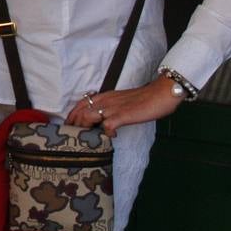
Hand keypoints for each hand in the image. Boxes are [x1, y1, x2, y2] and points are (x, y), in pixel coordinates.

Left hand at [65, 78, 183, 135]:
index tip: (69, 125)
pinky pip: (107, 124)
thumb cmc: (145, 99)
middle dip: (74, 123)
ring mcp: (114, 107)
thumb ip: (112, 108)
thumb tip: (105, 120)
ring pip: (88, 116)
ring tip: (87, 137)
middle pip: (81, 110)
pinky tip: (111, 136)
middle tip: (72, 135)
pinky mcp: (123, 115)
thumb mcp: (122, 101)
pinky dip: (106, 132)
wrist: (161, 93)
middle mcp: (106, 100)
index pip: (81, 103)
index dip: (73, 114)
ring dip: (84, 128)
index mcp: (105, 96)